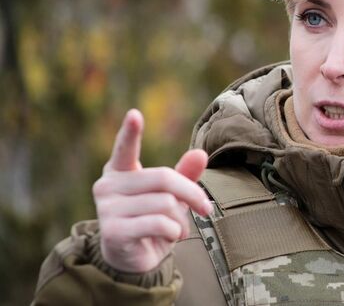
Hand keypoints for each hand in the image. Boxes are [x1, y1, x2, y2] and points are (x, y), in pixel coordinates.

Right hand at [93, 109, 211, 272]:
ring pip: (165, 203)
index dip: (130, 132)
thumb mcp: (171, 196)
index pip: (124, 149)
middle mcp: (108, 186)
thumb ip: (184, 174)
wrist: (133, 259)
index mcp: (119, 171)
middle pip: (164, 178)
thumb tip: (200, 153)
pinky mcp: (113, 231)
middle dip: (192, 194)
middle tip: (206, 208)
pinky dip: (174, 232)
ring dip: (181, 219)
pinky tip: (170, 237)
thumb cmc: (152, 219)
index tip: (135, 114)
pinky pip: (159, 224)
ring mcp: (107, 209)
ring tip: (177, 228)